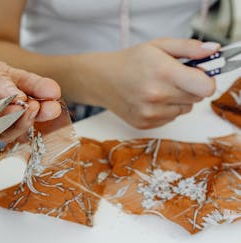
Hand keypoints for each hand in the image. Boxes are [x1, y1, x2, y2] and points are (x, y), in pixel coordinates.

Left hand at [0, 13, 61, 140]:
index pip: (22, 87)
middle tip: (46, 109)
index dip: (39, 91)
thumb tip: (19, 94)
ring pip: (2, 123)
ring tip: (30, 112)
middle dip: (34, 110)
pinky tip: (7, 118)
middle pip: (16, 110)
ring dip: (20, 120)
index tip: (54, 95)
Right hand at [96, 39, 217, 128]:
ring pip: (184, 110)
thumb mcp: (159, 46)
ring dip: (177, 100)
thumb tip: (212, 52)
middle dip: (190, 87)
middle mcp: (156, 96)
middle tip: (173, 78)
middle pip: (196, 98)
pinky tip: (149, 99)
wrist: (101, 80)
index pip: (205, 87)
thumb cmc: (130, 61)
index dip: (206, 80)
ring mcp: (149, 113)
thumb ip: (189, 48)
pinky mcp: (144, 124)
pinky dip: (165, 109)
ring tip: (158, 88)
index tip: (197, 74)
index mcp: (163, 72)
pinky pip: (170, 118)